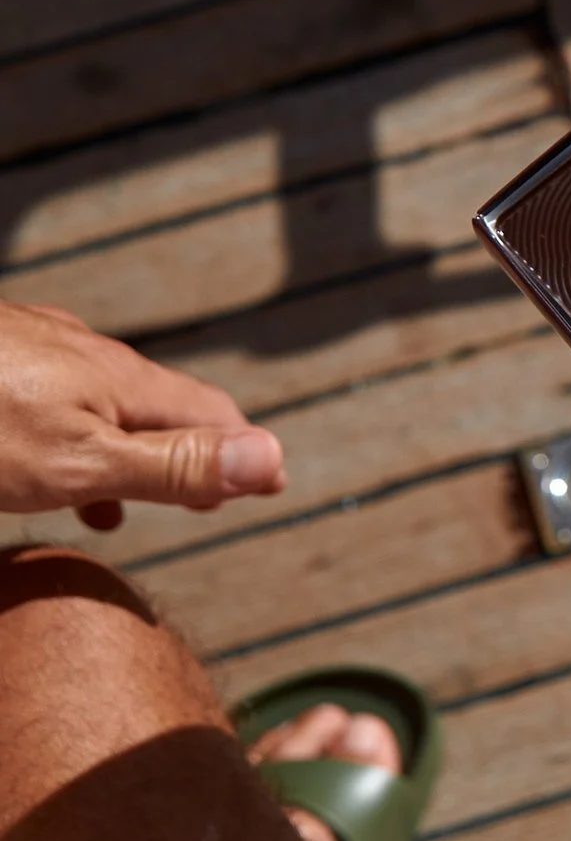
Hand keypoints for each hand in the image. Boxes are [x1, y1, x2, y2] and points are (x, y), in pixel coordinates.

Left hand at [0, 300, 286, 530]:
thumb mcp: (78, 463)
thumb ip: (171, 464)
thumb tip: (270, 456)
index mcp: (122, 379)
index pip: (213, 413)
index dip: (244, 454)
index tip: (272, 485)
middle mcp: (90, 351)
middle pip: (162, 402)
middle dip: (190, 448)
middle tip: (208, 495)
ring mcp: (41, 344)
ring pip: (105, 396)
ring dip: (128, 441)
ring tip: (121, 494)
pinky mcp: (1, 350)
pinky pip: (56, 389)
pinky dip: (75, 425)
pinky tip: (46, 446)